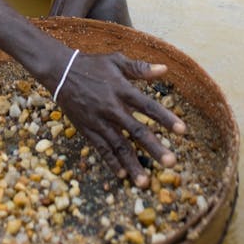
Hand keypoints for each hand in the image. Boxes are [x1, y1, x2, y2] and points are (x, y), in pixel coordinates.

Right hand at [53, 51, 186, 187]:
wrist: (60, 72)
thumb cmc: (91, 65)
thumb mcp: (115, 60)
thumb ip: (140, 67)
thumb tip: (164, 69)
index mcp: (121, 89)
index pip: (148, 106)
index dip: (166, 118)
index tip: (183, 131)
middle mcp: (111, 108)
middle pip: (136, 130)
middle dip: (154, 148)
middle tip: (171, 163)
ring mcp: (98, 121)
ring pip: (118, 146)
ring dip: (132, 164)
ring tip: (145, 182)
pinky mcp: (87, 129)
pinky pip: (101, 149)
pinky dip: (111, 162)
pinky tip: (123, 175)